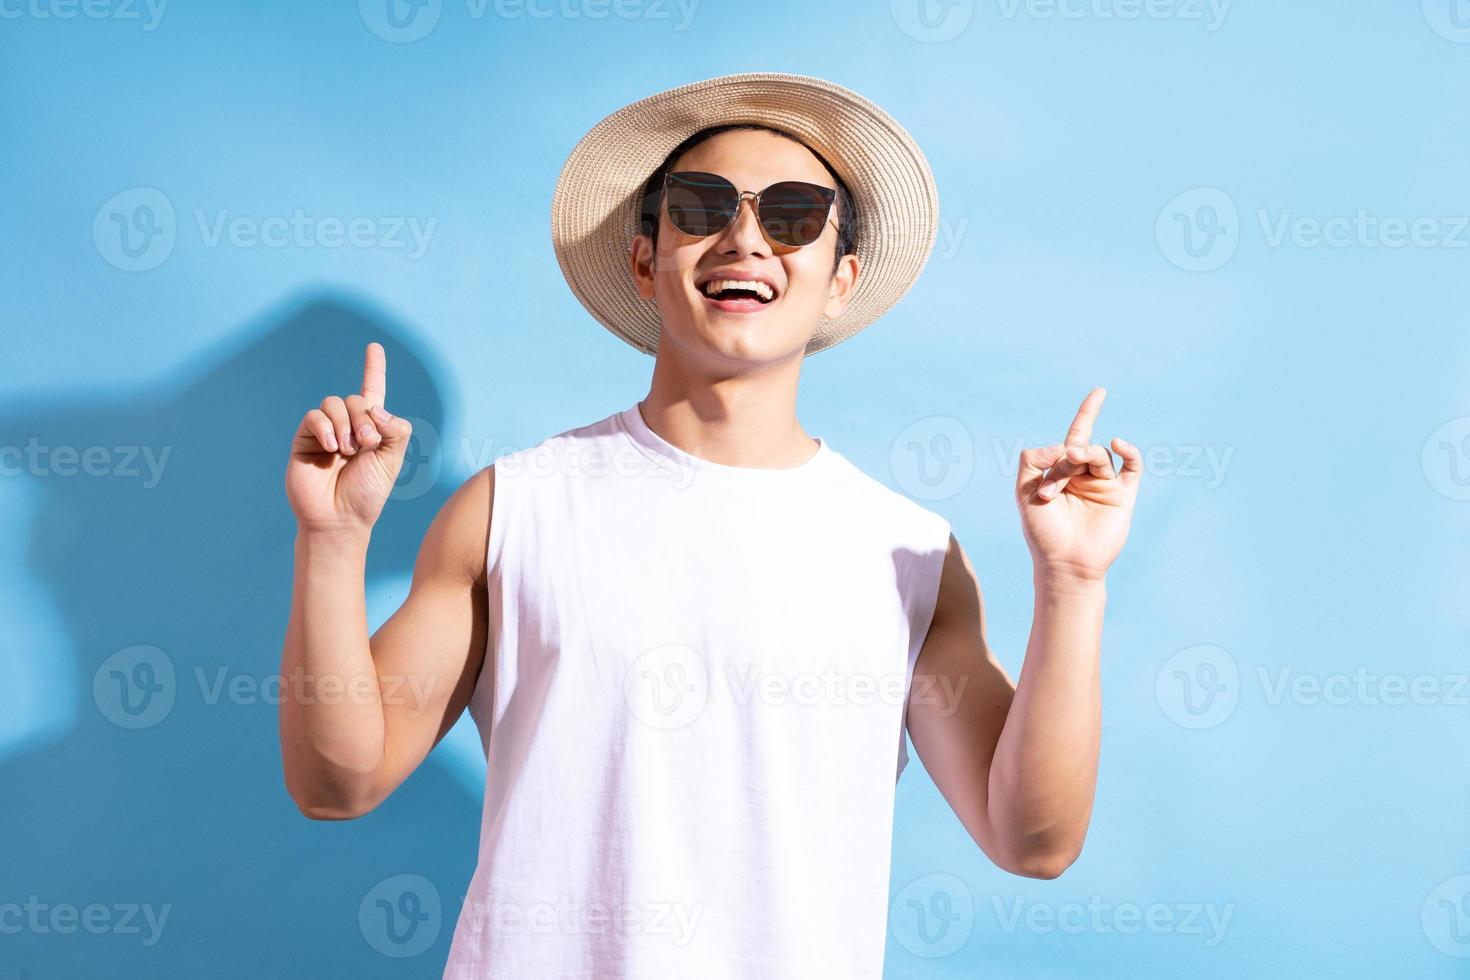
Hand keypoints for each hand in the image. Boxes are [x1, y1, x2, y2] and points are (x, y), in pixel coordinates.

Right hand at [285, 342, 413, 535]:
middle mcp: (348, 426)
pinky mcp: (305, 439)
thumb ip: (395, 430)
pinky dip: (326, 427)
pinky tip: (332, 447)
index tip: (374, 346)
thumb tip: (377, 407)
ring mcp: (325, 431)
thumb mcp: (392, 460)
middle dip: (365, 418)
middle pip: (357, 399)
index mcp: (372, 429)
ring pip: (335, 403)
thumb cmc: (367, 493)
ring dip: (347, 424)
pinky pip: (314, 416)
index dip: (373, 368)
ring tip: (348, 450)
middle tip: (367, 445)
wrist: (340, 519)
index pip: (373, 391)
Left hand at [1015, 387, 1142, 583]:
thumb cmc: (1042, 532)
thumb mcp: (1023, 491)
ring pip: (1099, 455)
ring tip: (1068, 473)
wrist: (1065, 564)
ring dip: (1084, 458)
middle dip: (1066, 457)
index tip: (1100, 392)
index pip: (1073, 437)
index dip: (1087, 414)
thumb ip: (1032, 460)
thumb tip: (1061, 446)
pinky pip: (1132, 468)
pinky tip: (1119, 443)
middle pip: (1080, 447)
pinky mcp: (1122, 496)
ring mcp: (1104, 485)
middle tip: (1056, 476)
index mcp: (1061, 473)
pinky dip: (1130, 453)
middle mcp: (1084, 476)